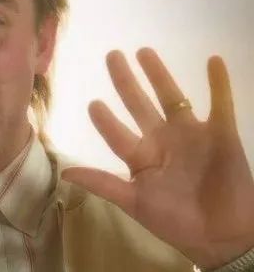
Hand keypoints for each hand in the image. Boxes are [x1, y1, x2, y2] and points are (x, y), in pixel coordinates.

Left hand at [62, 48, 253, 268]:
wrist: (223, 236)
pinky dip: (219, 83)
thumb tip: (65, 174)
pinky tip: (213, 61)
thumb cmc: (176, 222)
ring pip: (172, 97)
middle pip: (139, 105)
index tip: (93, 103)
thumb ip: (103, 184)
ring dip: (159, 74)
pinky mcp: (222, 134)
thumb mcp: (135, 203)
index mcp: (141, 158)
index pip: (117, 133)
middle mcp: (163, 141)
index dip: (105, 120)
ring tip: (144, 51)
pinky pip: (221, 104)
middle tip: (111, 55)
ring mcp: (192, 135)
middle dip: (125, 82)